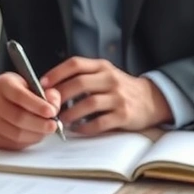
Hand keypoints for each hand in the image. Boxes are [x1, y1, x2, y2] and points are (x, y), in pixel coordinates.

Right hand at [0, 72, 62, 150]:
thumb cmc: (15, 93)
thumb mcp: (30, 84)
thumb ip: (46, 92)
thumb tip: (54, 105)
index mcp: (2, 84)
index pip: (20, 96)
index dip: (38, 105)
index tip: (52, 112)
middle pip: (18, 118)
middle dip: (40, 124)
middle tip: (53, 125)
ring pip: (16, 134)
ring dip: (36, 135)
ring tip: (46, 130)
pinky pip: (12, 144)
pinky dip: (27, 142)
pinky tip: (34, 135)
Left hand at [40, 57, 172, 134]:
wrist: (151, 100)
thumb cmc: (119, 88)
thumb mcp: (103, 75)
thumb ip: (81, 77)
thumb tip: (49, 87)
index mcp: (102, 66)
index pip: (75, 64)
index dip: (56, 73)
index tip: (41, 84)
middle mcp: (110, 79)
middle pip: (79, 84)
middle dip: (59, 96)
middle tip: (47, 106)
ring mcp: (118, 97)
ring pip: (88, 103)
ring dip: (70, 113)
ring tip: (59, 120)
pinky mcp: (124, 115)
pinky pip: (100, 122)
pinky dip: (85, 127)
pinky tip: (76, 129)